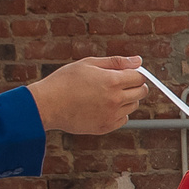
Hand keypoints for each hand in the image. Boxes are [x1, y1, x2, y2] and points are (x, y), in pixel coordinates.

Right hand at [30, 56, 146, 133]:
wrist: (47, 104)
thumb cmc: (64, 81)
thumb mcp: (89, 64)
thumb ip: (116, 62)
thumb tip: (138, 61)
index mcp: (112, 81)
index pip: (140, 78)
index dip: (135, 74)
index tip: (127, 73)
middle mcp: (115, 100)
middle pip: (141, 93)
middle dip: (134, 86)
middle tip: (119, 83)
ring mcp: (111, 115)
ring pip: (133, 106)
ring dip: (126, 99)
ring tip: (106, 94)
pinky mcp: (105, 127)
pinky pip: (123, 119)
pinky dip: (118, 113)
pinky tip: (102, 106)